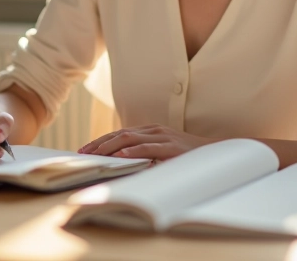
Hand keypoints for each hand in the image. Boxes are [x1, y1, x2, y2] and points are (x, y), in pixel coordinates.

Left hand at [78, 124, 214, 160]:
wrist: (213, 152)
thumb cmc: (186, 155)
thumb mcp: (161, 153)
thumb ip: (145, 155)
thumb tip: (122, 166)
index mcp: (150, 130)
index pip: (119, 133)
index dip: (101, 140)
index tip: (85, 149)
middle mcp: (153, 130)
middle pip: (120, 134)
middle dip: (100, 144)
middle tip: (83, 153)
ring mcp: (162, 137)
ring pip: (130, 138)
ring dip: (110, 146)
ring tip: (96, 154)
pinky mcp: (170, 146)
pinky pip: (148, 148)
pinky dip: (132, 151)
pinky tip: (120, 156)